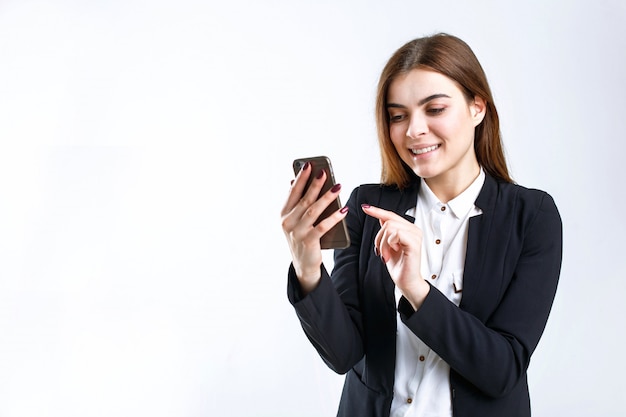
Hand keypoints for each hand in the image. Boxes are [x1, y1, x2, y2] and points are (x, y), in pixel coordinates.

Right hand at [280, 162, 348, 293]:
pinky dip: (333, 217)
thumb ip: (296, 203)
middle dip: (315, 184)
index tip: (309, 165)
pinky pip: (323, 226)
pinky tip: (343, 209)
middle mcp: (288, 222)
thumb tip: (295, 180)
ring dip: (327, 197)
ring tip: (338, 186)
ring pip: (313, 210)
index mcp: (284, 214)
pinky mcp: (308, 242)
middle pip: (304, 199)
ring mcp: (297, 232)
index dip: (301, 178)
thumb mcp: (295, 220)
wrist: (303, 265)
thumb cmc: (302, 238)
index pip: (292, 192)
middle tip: (324, 172)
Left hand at [361, 204, 429, 309]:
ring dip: (383, 243)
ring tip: (386, 255)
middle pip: (388, 222)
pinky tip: (393, 252)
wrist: (406, 282)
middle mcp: (414, 230)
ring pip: (390, 227)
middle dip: (379, 238)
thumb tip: (381, 217)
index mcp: (409, 229)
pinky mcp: (414, 243)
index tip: (365, 208)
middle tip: (380, 252)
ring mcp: (416, 236)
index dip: (377, 211)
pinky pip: (396, 234)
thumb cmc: (399, 266)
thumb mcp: (389, 246)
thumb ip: (387, 232)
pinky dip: (389, 244)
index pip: (391, 215)